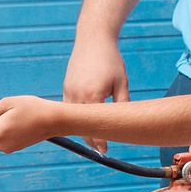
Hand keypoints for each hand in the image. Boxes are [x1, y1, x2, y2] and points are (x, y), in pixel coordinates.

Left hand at [0, 94, 64, 152]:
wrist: (54, 120)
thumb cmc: (32, 108)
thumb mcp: (8, 103)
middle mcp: (1, 144)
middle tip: (6, 113)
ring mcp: (8, 148)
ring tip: (15, 118)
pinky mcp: (14, 148)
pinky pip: (2, 139)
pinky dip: (6, 131)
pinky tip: (19, 124)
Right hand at [62, 37, 130, 152]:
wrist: (92, 40)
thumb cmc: (110, 60)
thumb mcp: (121, 82)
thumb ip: (122, 103)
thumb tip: (125, 121)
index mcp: (92, 95)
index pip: (94, 125)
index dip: (99, 140)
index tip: (104, 151)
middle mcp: (76, 96)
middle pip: (81, 125)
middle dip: (90, 138)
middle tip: (100, 149)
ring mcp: (68, 92)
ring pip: (72, 118)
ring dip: (81, 128)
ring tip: (92, 139)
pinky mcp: (66, 88)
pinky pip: (68, 108)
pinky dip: (75, 117)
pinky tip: (83, 122)